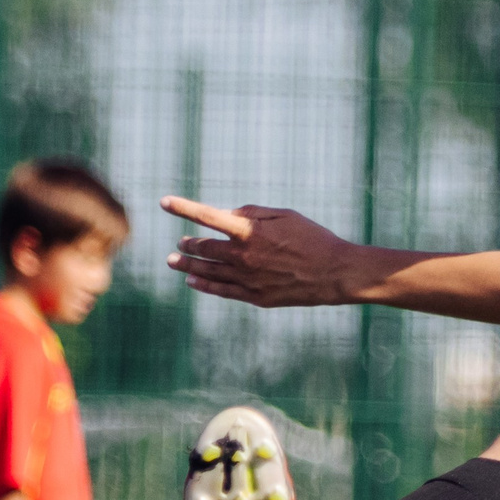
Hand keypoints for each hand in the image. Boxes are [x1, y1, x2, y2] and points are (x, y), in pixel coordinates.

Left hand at [163, 196, 358, 306]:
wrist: (336, 273)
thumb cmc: (313, 239)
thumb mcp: (285, 216)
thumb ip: (252, 213)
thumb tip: (227, 216)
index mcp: (249, 232)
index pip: (207, 216)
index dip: (183, 207)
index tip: (164, 202)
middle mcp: (243, 256)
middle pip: (204, 247)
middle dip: (189, 243)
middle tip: (181, 242)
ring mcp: (248, 279)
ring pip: (208, 271)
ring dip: (188, 264)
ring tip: (173, 261)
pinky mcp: (256, 298)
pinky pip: (222, 291)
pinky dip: (204, 285)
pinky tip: (192, 281)